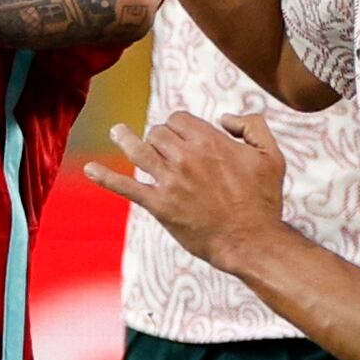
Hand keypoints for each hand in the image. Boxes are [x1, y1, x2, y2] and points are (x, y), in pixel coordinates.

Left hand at [79, 112, 289, 270]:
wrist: (251, 241)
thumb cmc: (263, 200)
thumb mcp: (271, 155)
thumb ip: (252, 125)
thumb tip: (224, 118)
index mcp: (210, 141)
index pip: (178, 119)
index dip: (178, 125)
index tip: (182, 134)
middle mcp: (186, 157)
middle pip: (158, 133)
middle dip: (159, 136)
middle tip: (163, 145)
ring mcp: (170, 182)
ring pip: (139, 151)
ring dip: (126, 139)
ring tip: (117, 131)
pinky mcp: (160, 206)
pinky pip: (126, 187)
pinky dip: (105, 177)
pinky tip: (89, 170)